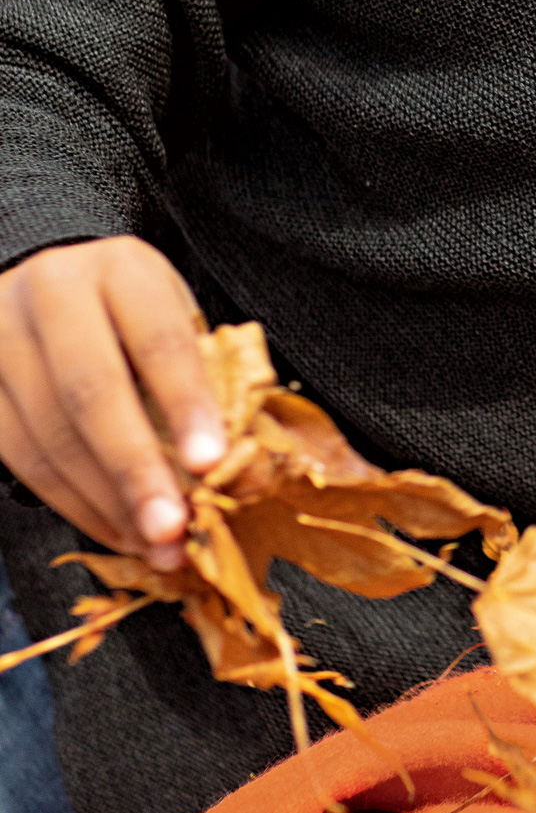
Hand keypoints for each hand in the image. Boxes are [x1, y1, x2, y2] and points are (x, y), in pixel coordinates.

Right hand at [0, 239, 226, 568]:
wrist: (53, 280)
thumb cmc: (132, 309)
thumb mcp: (176, 314)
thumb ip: (203, 372)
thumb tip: (235, 460)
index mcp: (120, 269)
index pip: (157, 339)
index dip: (186, 404)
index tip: (212, 462)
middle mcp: (52, 294)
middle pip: (91, 392)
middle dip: (136, 469)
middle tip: (173, 527)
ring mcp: (3, 338)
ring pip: (49, 434)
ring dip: (106, 502)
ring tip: (154, 543)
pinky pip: (19, 457)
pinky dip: (71, 503)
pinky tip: (114, 528)